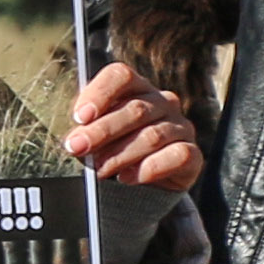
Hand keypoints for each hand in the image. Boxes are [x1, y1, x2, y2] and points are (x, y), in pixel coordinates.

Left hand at [66, 59, 202, 192]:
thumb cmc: (111, 151)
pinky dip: (150, 168)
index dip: (99, 93)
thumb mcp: (94, 136)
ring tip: (99, 170)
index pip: (121, 76)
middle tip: (77, 147)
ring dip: (121, 154)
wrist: (142, 188)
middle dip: (101, 130)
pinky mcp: (193, 155)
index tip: (79, 117)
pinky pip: (178, 155)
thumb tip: (71, 137)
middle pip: (135, 109)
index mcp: (135, 88)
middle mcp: (162, 102)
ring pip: (153, 135)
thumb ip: (84, 128)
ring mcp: (180, 127)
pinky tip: (128, 178)